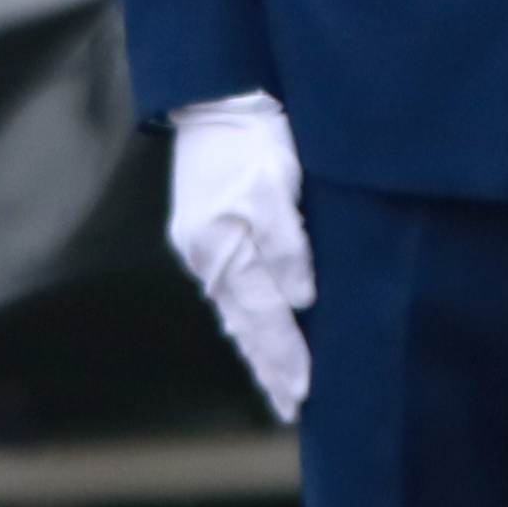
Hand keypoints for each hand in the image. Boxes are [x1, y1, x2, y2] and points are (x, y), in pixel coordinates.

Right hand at [163, 90, 312, 424]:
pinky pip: (227, 291)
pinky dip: (243, 320)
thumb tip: (300, 301)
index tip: (305, 396)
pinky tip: (250, 332)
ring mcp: (202, 246)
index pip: (264, 319)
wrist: (215, 97)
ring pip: (234, 313)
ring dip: (255, 350)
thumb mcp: (277, 183)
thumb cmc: (254, 138)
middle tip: (290, 409)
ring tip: (274, 385)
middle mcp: (208, 256)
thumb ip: (287, 243)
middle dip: (268, 369)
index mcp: (224, 249)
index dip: (286, 358)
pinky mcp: (204, 233)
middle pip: (244, 326)